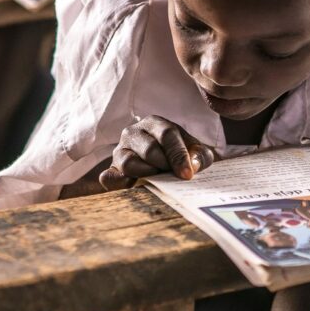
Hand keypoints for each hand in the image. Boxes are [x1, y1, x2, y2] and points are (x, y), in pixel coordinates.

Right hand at [99, 115, 216, 189]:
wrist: (163, 163)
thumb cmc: (180, 154)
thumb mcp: (196, 151)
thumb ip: (200, 156)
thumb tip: (191, 166)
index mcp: (155, 123)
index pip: (167, 135)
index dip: (178, 155)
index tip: (187, 174)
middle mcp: (133, 133)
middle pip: (149, 150)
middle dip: (165, 165)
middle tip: (173, 175)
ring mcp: (119, 151)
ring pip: (129, 163)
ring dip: (147, 174)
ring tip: (158, 179)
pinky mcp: (111, 169)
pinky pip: (109, 177)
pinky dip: (120, 184)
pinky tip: (134, 187)